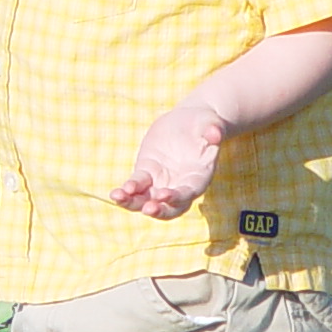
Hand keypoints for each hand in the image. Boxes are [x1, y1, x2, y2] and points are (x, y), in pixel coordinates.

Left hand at [110, 103, 226, 220]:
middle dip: (158, 210)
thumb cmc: (205, 124)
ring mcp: (162, 182)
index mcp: (199, 177)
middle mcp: (180, 185)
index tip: (163, 195)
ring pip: (148, 201)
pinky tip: (116, 193)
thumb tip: (215, 134)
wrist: (188, 121)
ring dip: (134, 203)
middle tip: (147, 208)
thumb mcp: (211, 124)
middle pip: (170, 207)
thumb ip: (214, 131)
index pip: (189, 193)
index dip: (177, 197)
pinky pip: (136, 187)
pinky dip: (127, 191)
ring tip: (119, 199)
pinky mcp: (147, 173)